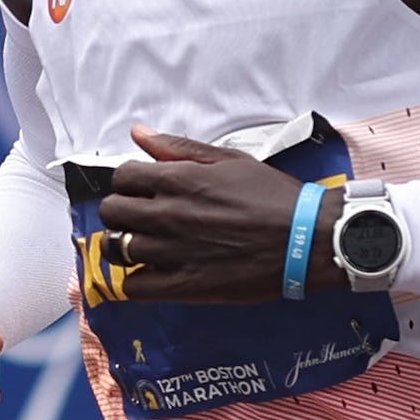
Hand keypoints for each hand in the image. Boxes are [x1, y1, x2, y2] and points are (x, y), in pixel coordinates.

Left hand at [97, 124, 341, 302]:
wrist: (307, 238)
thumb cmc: (273, 196)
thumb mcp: (230, 160)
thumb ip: (179, 147)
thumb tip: (137, 132)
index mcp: (178, 180)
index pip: (122, 176)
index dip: (131, 182)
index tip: (146, 190)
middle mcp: (167, 214)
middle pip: (111, 212)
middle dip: (124, 211)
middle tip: (146, 217)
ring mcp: (172, 252)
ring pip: (116, 249)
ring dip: (127, 245)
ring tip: (150, 246)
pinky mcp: (183, 286)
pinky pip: (133, 287)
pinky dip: (137, 281)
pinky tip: (155, 273)